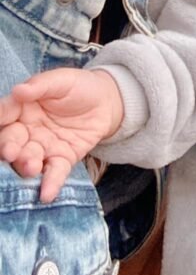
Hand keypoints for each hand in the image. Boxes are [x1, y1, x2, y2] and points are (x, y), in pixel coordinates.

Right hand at [0, 68, 124, 202]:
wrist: (106, 101)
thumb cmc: (79, 87)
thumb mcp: (62, 80)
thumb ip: (41, 85)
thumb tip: (18, 91)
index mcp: (22, 108)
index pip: (5, 114)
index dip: (0, 117)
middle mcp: (27, 131)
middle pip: (12, 141)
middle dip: (9, 148)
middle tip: (11, 152)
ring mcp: (43, 147)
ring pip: (29, 159)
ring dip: (27, 165)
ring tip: (32, 167)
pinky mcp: (62, 159)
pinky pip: (54, 172)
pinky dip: (50, 183)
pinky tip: (47, 194)